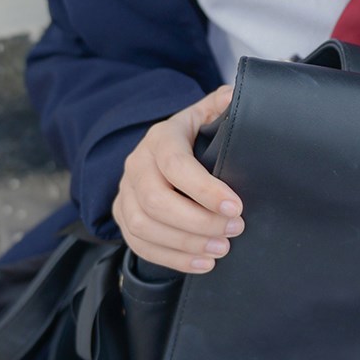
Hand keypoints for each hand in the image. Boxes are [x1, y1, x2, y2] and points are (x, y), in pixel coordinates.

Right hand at [112, 83, 244, 273]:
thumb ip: (221, 106)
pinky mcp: (123, 217)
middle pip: (156, 201)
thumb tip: (237, 96)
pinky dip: (172, 259)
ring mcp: (124, 193)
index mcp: (160, 137)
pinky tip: (204, 263)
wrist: (157, 152)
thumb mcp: (204, 115)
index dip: (204, 189)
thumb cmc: (191, 137)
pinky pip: (139, 245)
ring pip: (144, 226)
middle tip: (235, 229)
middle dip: (198, 221)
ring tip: (222, 249)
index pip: (176, 164)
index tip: (235, 206)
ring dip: (186, 244)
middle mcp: (136, 164)